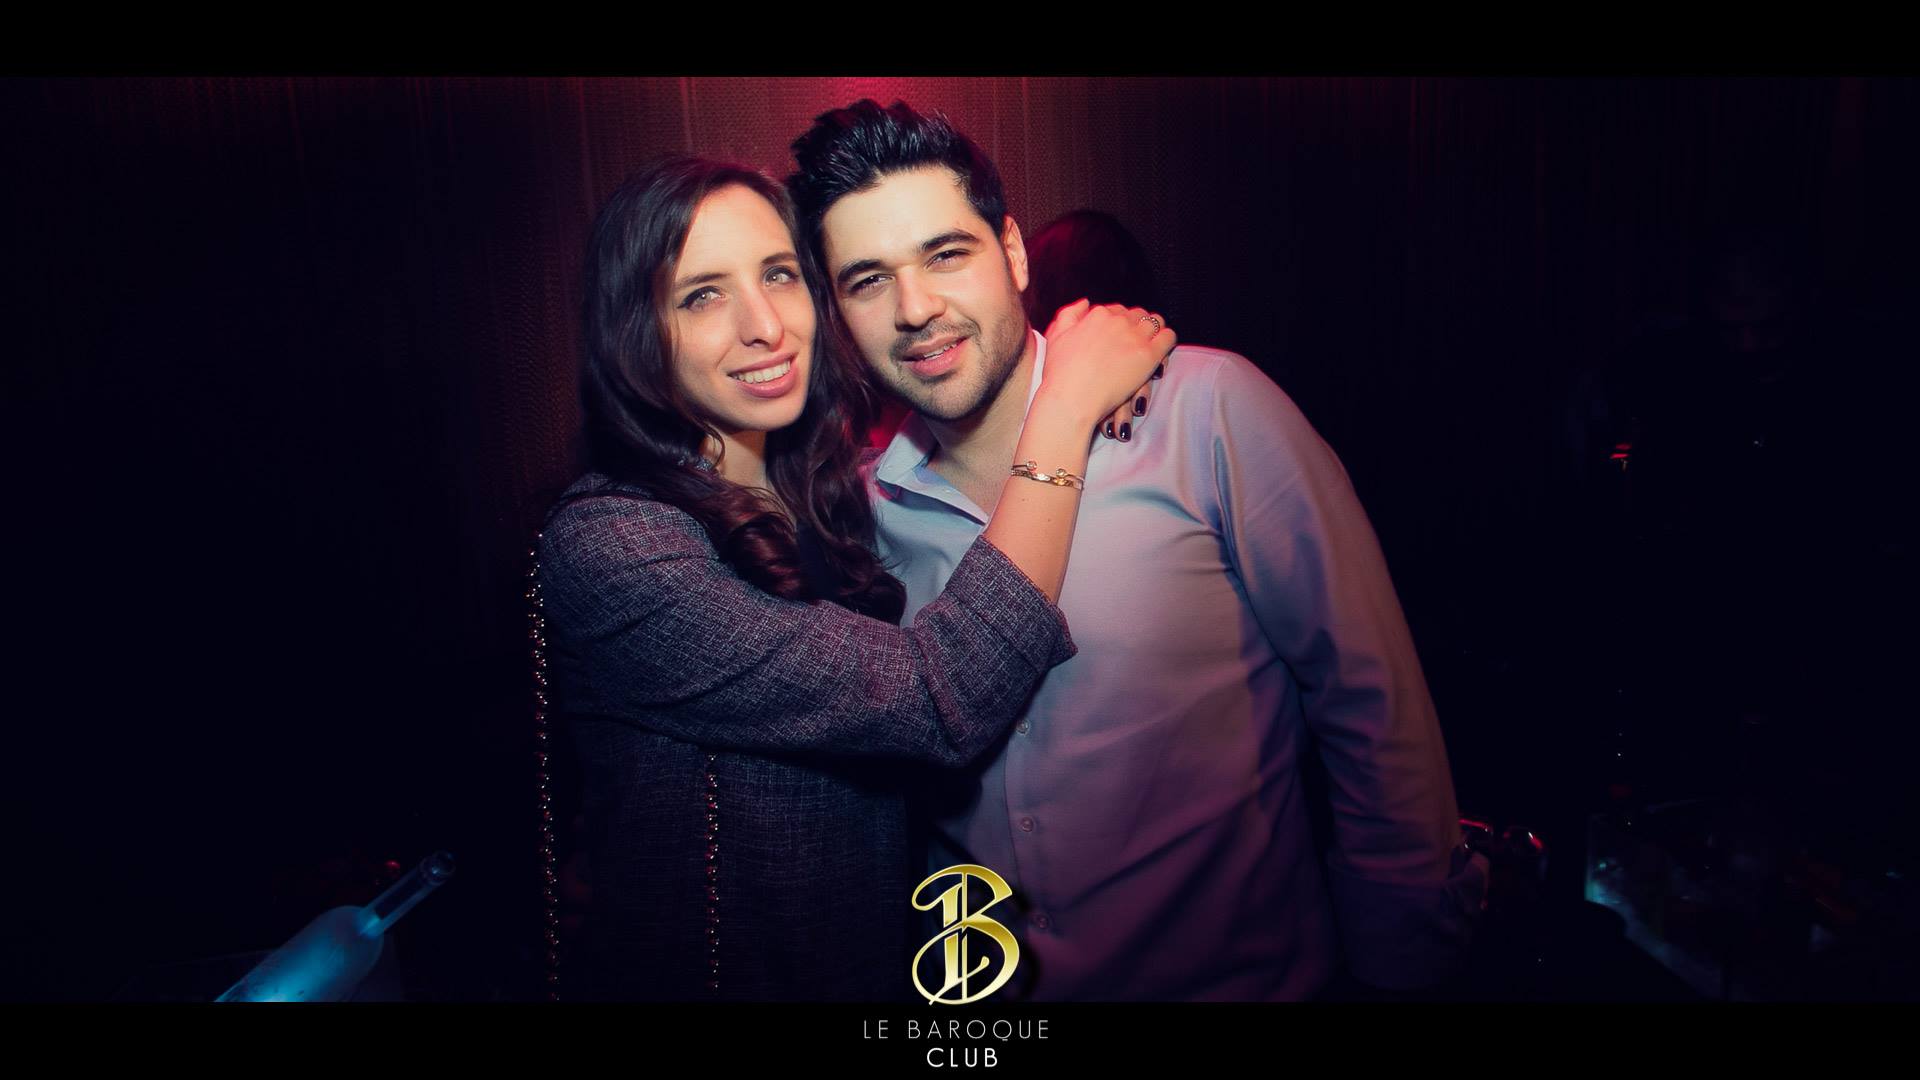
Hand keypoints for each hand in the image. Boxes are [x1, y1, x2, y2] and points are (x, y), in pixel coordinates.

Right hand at [1036, 299, 1175, 436]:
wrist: (1072, 399)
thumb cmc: (1060, 374)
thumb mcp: (1056, 336)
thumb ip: (1069, 314)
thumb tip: (1085, 302)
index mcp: (1097, 314)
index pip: (1116, 310)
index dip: (1118, 323)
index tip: (1117, 337)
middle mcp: (1118, 321)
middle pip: (1136, 314)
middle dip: (1136, 325)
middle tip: (1133, 343)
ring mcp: (1135, 337)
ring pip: (1155, 321)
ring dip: (1154, 331)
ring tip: (1150, 345)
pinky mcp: (1149, 355)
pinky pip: (1168, 337)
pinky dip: (1167, 340)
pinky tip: (1161, 352)